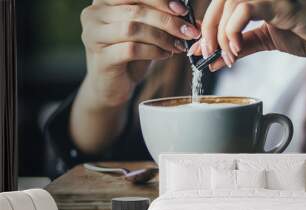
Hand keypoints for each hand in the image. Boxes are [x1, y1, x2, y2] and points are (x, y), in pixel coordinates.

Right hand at [80, 0, 200, 107]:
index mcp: (104, 2)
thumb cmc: (129, 56)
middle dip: (167, 20)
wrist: (111, 86)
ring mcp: (94, 36)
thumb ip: (163, 21)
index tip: (183, 10)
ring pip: (133, 28)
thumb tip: (194, 20)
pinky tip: (166, 55)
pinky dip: (153, 51)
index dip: (160, 0)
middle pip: (136, 10)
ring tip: (178, 46)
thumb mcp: (147, 33)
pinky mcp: (101, 58)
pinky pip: (131, 49)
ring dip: (162, 37)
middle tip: (188, 31)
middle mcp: (94, 15)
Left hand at [189, 0, 305, 71]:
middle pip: (218, 1)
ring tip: (229, 57)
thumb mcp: (265, 40)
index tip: (201, 49)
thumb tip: (214, 60)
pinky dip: (234, 32)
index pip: (220, 3)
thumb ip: (240, 46)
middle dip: (208, 31)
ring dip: (221, 35)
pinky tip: (237, 51)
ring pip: (228, 4)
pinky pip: (244, 8)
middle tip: (208, 54)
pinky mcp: (280, 0)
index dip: (206, 26)